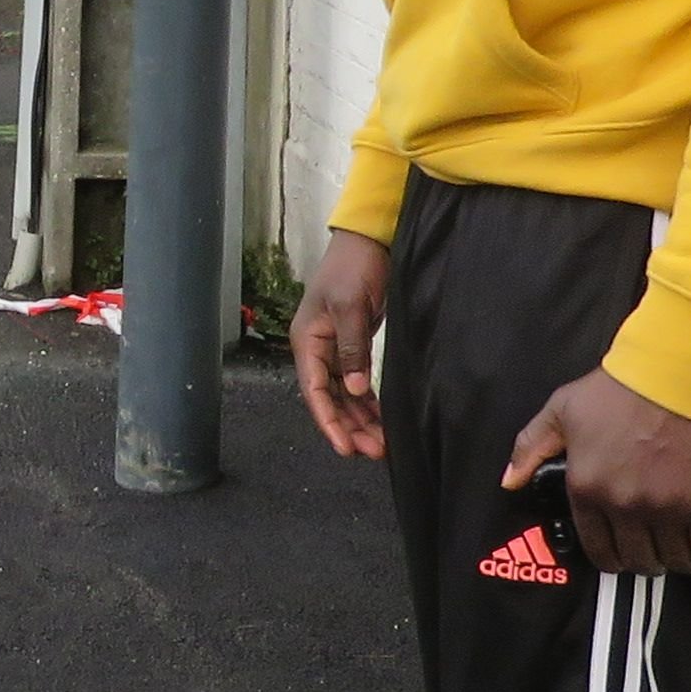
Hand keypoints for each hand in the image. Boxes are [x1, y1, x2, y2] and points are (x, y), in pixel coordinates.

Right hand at [291, 230, 392, 459]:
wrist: (369, 239)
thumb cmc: (354, 267)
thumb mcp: (351, 306)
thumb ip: (352, 349)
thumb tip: (355, 390)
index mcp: (308, 341)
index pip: (315, 392)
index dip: (329, 422)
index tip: (346, 448)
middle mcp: (318, 350)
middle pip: (330, 399)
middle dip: (350, 427)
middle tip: (374, 452)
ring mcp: (335, 349)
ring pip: (345, 395)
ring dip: (360, 419)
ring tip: (381, 444)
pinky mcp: (353, 346)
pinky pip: (357, 383)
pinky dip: (368, 402)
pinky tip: (381, 419)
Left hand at [506, 369, 690, 575]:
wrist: (675, 370)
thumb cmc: (619, 387)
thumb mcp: (562, 409)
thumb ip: (531, 446)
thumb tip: (510, 481)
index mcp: (587, 489)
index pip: (598, 550)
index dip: (612, 556)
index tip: (623, 551)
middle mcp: (623, 506)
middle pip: (637, 560)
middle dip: (645, 559)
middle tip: (654, 546)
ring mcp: (665, 509)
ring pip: (674, 561)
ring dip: (678, 560)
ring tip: (682, 547)